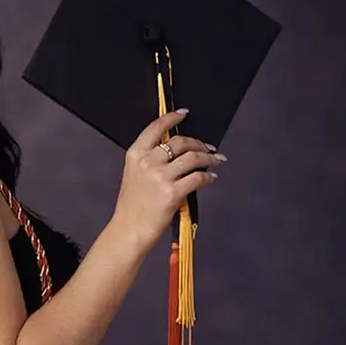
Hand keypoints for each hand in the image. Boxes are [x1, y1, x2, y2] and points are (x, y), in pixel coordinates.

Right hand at [112, 108, 224, 251]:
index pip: (156, 128)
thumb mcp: (133, 174)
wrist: (130, 230)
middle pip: (180, 142)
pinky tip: (210, 177)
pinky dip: (207, 176)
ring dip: (208, 157)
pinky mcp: (173, 192)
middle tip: (207, 146)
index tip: (183, 114)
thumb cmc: (132, 206)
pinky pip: (197, 178)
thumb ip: (150, 159)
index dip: (172, 118)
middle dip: (198, 142)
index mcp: (136, 155)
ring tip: (215, 159)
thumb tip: (176, 149)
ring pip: (192, 157)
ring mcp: (161, 177)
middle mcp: (148, 162)